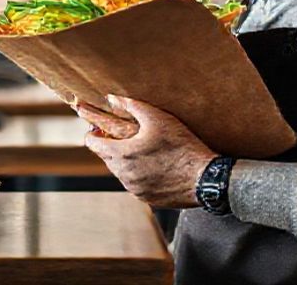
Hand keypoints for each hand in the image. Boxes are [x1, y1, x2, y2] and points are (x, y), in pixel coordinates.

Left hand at [83, 95, 217, 207]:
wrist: (203, 177)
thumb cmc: (181, 145)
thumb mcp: (157, 118)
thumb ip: (131, 105)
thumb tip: (112, 98)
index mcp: (122, 154)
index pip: (93, 144)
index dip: (93, 133)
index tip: (96, 127)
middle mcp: (124, 175)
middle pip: (106, 157)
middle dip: (109, 145)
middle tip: (118, 135)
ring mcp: (134, 189)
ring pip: (120, 172)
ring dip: (124, 160)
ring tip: (139, 149)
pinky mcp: (147, 198)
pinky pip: (134, 183)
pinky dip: (138, 173)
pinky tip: (152, 164)